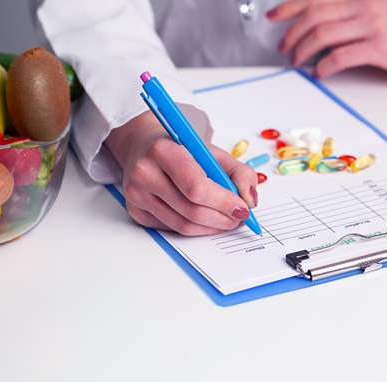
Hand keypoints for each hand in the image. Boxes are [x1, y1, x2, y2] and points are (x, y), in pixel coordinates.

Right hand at [105, 111, 258, 235]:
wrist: (144, 146)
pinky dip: (195, 228)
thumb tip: (250, 201)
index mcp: (163, 151)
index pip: (196, 186)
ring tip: (228, 219)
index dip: (223, 202)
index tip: (243, 208)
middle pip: (191, 210)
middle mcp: (145, 173)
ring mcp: (137, 195)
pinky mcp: (137, 212)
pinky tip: (206, 219)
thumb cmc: (181, 149)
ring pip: (183, 225)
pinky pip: (172, 229)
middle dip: (222, 219)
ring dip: (212, 227)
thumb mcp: (213, 152)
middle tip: (240, 217)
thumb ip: (240, 173)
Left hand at [267, 0, 386, 82]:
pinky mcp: (380, 47)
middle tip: (283, 46)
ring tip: (297, 61)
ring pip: (323, 33)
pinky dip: (323, 66)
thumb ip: (356, 17)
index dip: (290, 4)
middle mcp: (367, 6)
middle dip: (292, 31)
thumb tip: (325, 30)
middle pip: (315, 13)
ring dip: (303, 49)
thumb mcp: (384, 16)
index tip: (274, 15)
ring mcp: (373, 25)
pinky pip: (340, 55)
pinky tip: (319, 73)